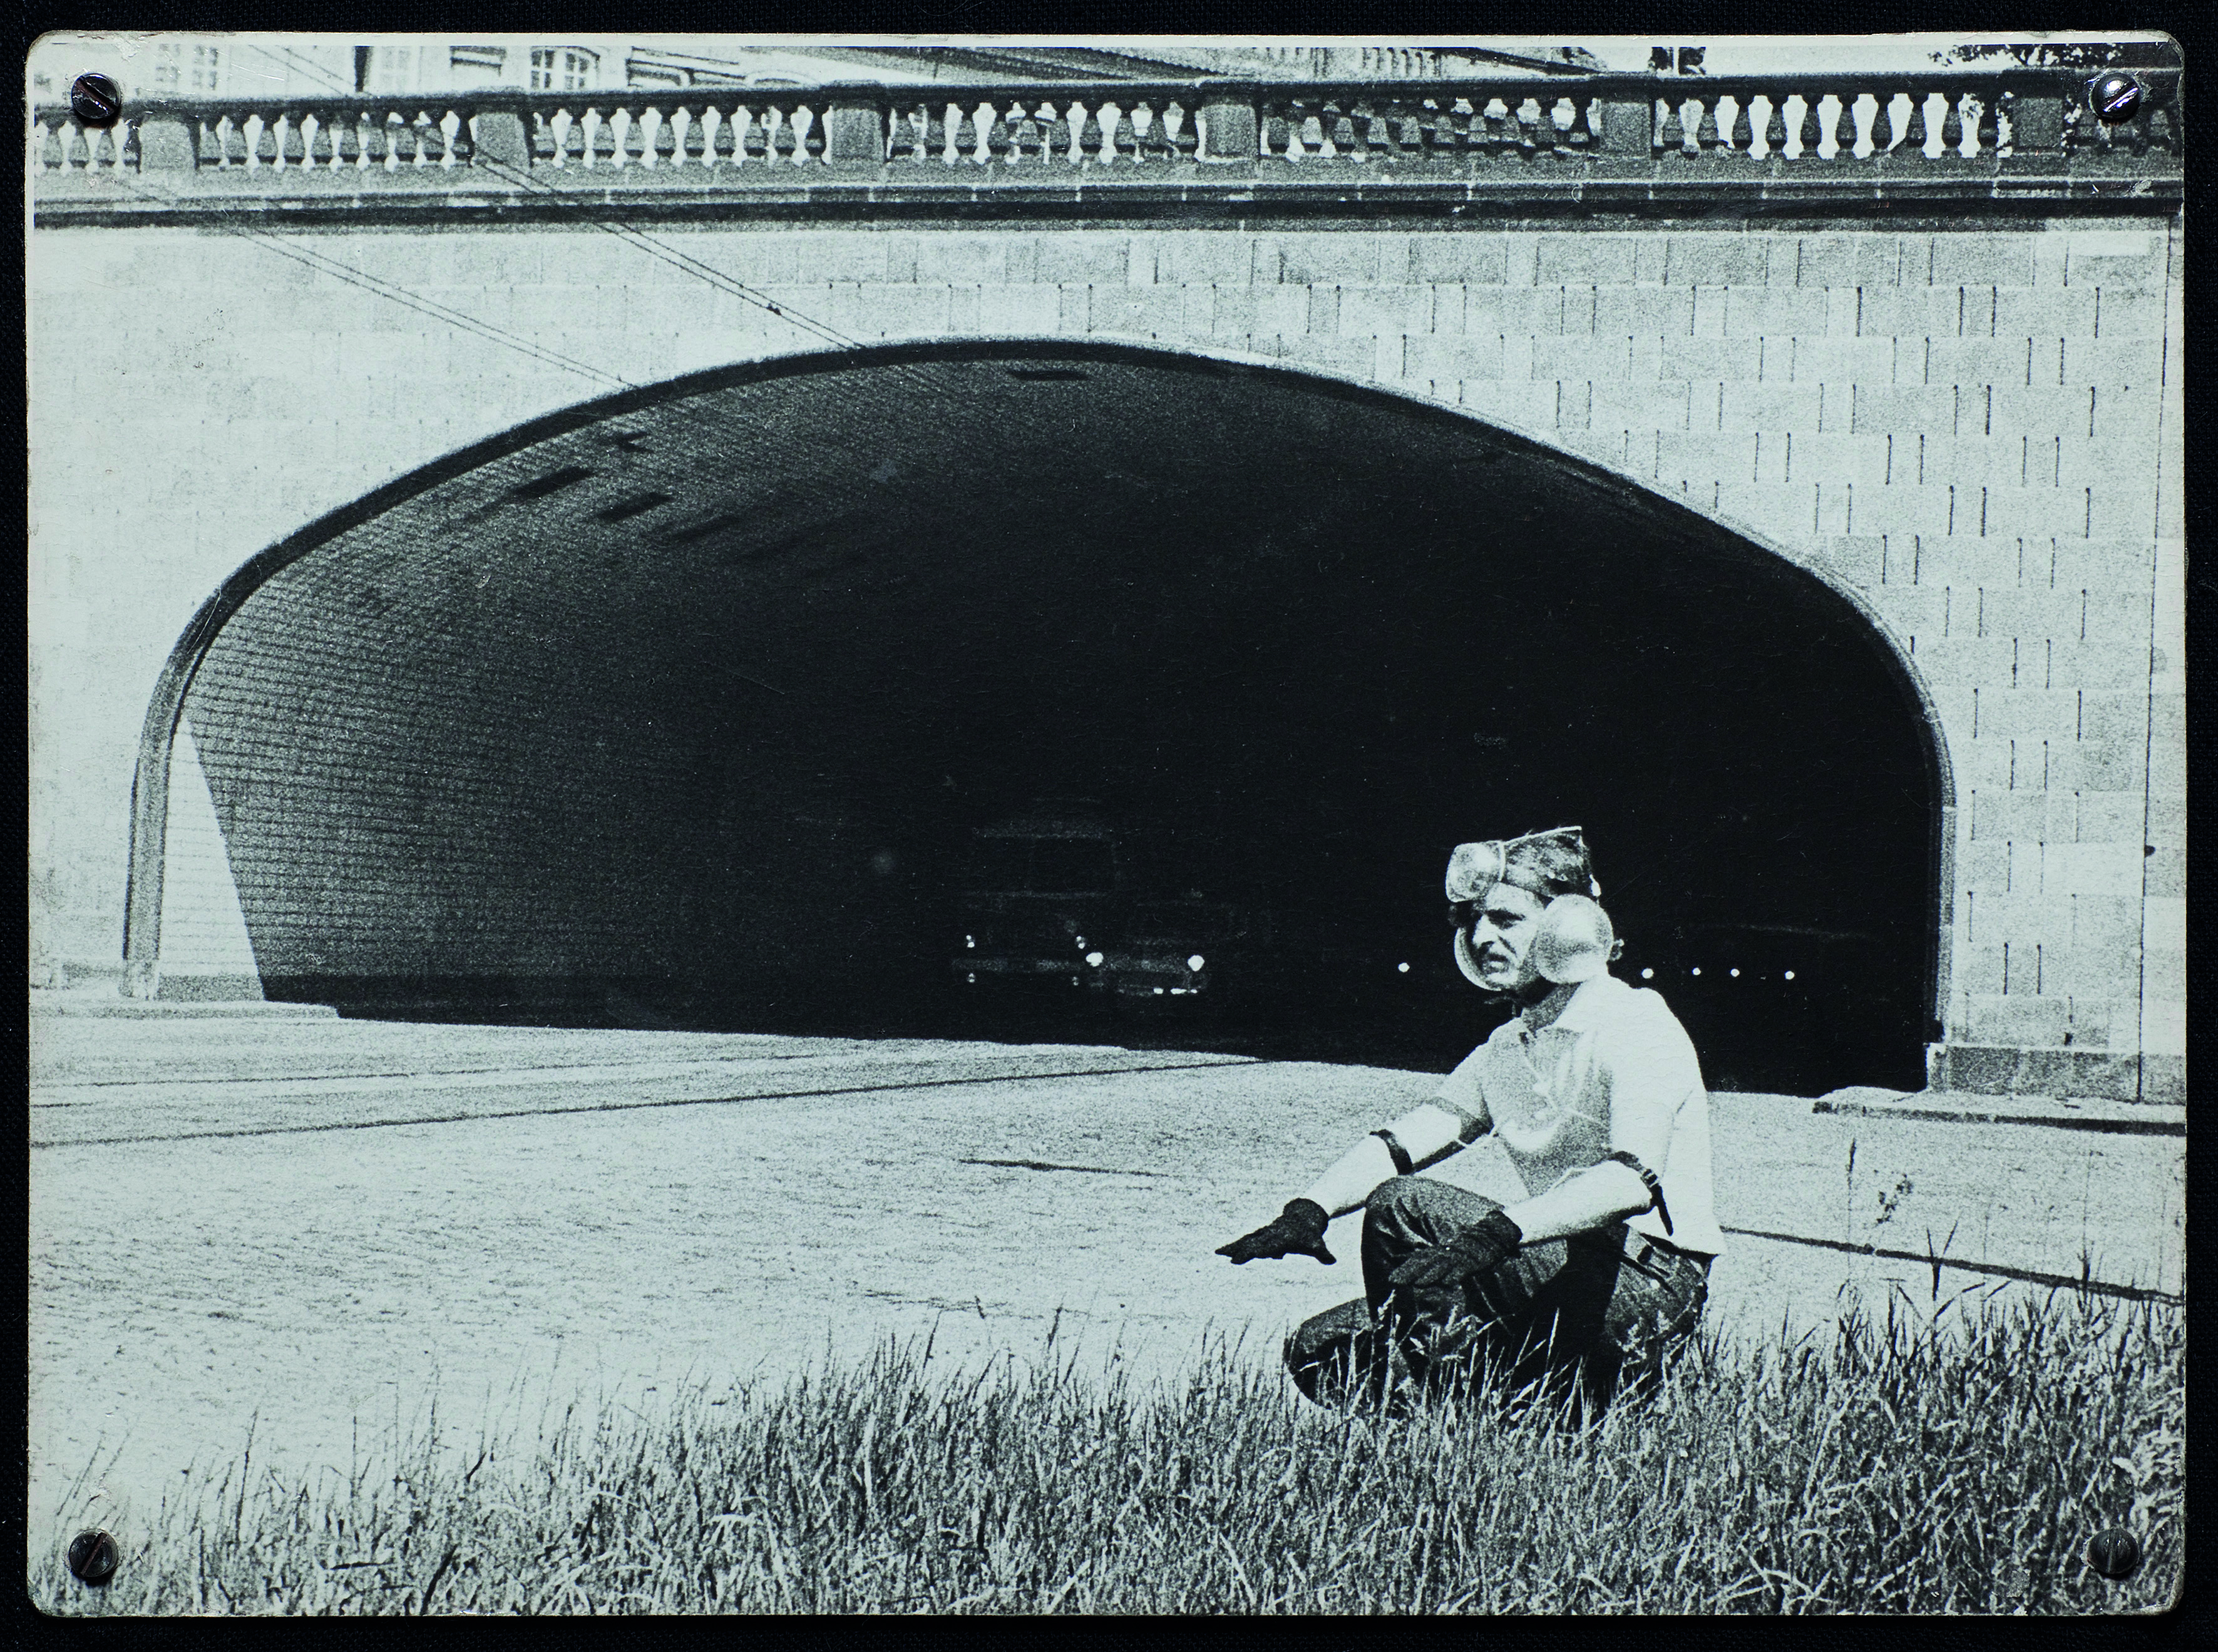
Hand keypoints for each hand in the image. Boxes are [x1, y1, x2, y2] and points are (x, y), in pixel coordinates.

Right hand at [1217, 1198, 1335, 1264]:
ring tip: (1218, 1252)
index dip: (1258, 1251)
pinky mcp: (1261, 1234)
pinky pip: (1246, 1239)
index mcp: (1282, 1238)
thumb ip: (1322, 1253)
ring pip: (1246, 1239)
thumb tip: (1332, 1261)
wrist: (1304, 1213)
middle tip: (1225, 1256)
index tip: (1250, 1255)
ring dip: (1232, 1246)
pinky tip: (1223, 1250)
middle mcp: (1271, 1234)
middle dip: (1240, 1249)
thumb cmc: (1310, 1232)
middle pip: (1253, 1242)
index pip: (1268, 1247)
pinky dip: (1235, 1244)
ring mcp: (1265, 1233)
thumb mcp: (1317, 1243)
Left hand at [1386, 1209, 1522, 1291]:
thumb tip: (1420, 1274)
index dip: (1405, 1269)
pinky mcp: (1473, 1260)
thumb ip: (1437, 1261)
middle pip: (1425, 1263)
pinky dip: (1456, 1274)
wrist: (1493, 1231)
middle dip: (1409, 1273)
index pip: (1418, 1260)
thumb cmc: (1469, 1245)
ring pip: (1441, 1266)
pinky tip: (1448, 1283)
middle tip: (1395, 1282)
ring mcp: (1459, 1256)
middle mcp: (1446, 1252)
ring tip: (1418, 1284)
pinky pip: (1463, 1267)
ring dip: (1430, 1275)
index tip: (1391, 1279)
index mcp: (1439, 1251)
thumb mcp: (1450, 1251)